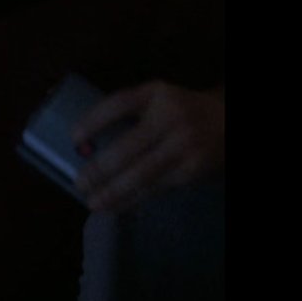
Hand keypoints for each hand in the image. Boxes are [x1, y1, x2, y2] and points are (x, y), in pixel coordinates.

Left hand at [71, 81, 224, 211]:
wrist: (228, 123)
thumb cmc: (180, 112)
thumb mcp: (157, 100)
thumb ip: (127, 115)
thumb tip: (85, 146)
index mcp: (156, 94)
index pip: (119, 104)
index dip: (93, 121)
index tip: (73, 139)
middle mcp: (171, 117)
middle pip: (128, 147)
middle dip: (100, 169)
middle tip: (80, 183)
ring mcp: (184, 144)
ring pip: (142, 174)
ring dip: (114, 192)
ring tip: (93, 203)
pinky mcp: (193, 169)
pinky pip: (157, 187)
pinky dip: (134, 199)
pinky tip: (118, 206)